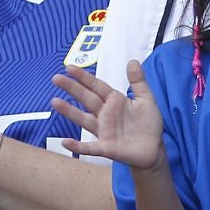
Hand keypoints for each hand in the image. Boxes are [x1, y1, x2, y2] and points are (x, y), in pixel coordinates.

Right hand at [52, 61, 166, 171]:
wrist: (154, 149)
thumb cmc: (148, 124)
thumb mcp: (146, 99)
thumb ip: (138, 81)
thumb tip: (132, 60)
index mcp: (114, 101)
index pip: (96, 86)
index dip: (84, 77)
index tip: (69, 68)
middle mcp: (105, 114)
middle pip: (86, 98)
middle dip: (72, 88)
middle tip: (56, 78)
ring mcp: (103, 131)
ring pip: (83, 119)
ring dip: (69, 111)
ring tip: (55, 102)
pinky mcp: (106, 147)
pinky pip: (89, 147)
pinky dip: (77, 146)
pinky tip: (65, 142)